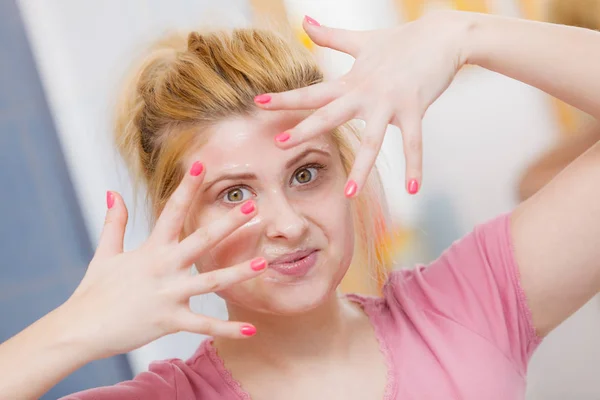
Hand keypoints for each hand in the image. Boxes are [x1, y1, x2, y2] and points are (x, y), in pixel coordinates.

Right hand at [64, 161, 265, 358]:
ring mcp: (168, 294)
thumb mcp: (105, 253)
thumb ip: (114, 222)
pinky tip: (252, 330)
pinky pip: (204, 325)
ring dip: (238, 272)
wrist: (80, 330)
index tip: (201, 165)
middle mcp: (163, 267)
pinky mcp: (170, 320)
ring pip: (210, 282)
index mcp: (150, 249)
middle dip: (228, 222)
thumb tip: (113, 192)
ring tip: (263, 263)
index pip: (171, 211)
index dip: (186, 187)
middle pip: (201, 239)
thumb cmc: (94, 291)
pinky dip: (227, 330)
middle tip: (253, 206)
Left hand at [255, 12, 472, 195]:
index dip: (285, 98)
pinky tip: (414, 190)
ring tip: (349, 194)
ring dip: (360, 169)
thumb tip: (304, 21)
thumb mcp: (362, 40)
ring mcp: (390, 102)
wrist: (443, 35)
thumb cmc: (401, 40)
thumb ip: (331, 36)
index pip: (312, 92)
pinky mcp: (415, 109)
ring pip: (372, 141)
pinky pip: (414, 143)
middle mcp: (366, 93)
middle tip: (281, 145)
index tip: (260, 103)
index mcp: (351, 80)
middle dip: (305, 130)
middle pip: (330, 115)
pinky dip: (415, 166)